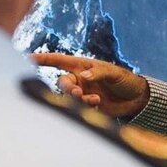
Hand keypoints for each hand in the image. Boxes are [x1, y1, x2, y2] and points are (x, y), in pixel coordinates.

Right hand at [33, 53, 149, 117]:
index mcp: (83, 66)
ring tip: (93, 99)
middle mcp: (80, 79)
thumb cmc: (124, 79)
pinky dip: (85, 106)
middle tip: (77, 93)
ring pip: (70, 97)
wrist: (136, 98)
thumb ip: (98, 73)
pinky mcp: (88, 106)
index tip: (29, 58)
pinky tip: (97, 103)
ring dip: (77, 99)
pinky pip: (79, 107)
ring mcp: (83, 93)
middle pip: (63, 83)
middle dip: (68, 88)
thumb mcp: (113, 73)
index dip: (44, 59)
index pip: (60, 61)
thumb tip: (83, 77)